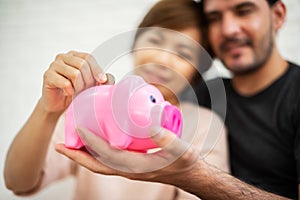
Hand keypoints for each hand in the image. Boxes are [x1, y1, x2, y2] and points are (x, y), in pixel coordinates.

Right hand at [40, 51, 106, 113]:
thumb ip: (100, 80)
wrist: (58, 104)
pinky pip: (65, 83)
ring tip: (76, 92)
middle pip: (82, 65)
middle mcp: (63, 57)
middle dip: (88, 80)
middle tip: (85, 90)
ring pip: (75, 73)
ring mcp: (54, 65)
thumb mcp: (90, 84)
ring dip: (79, 86)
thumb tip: (108, 79)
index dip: (97, 69)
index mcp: (75, 56)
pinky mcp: (48, 75)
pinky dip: (69, 91)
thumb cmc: (74, 91)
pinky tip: (67, 93)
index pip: (88, 58)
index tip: (102, 80)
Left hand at [55, 126, 199, 182]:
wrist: (188, 173)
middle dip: (77, 156)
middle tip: (60, 146)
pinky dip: (96, 152)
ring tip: (71, 142)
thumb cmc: (184, 162)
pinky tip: (95, 141)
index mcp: (136, 167)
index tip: (78, 128)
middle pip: (96, 165)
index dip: (91, 142)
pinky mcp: (131, 164)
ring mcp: (128, 168)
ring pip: (100, 163)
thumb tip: (152, 124)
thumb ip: (167, 138)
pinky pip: (108, 159)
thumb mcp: (180, 150)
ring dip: (83, 155)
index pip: (107, 155)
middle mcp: (128, 169)